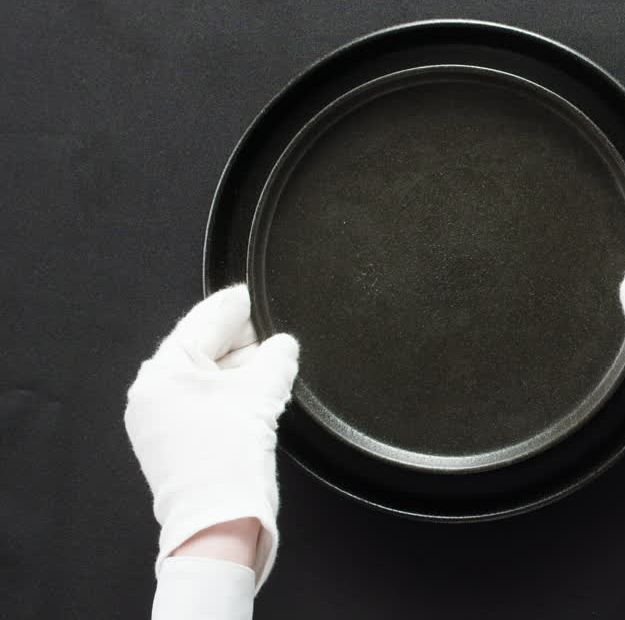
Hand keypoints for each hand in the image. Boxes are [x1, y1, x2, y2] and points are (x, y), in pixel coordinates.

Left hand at [125, 285, 297, 591]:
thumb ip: (277, 357)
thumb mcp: (262, 393)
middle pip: (203, 349)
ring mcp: (157, 420)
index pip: (205, 321)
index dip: (237, 306)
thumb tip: (282, 345)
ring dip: (237, 371)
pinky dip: (227, 395)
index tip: (253, 293)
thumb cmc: (231, 457)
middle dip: (241, 343)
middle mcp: (151, 392)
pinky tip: (254, 396)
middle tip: (275, 336)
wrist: (220, 522)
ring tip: (271, 367)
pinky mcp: (170, 442)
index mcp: (163, 371)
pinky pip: (201, 403)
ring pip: (204, 378)